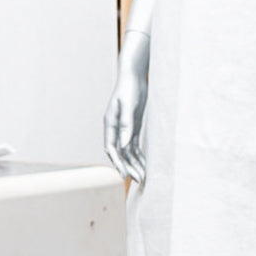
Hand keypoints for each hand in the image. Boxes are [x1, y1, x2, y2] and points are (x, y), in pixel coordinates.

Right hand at [103, 30, 149, 184]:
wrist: (134, 76)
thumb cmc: (130, 88)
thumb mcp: (129, 106)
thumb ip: (126, 125)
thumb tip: (124, 145)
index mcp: (110, 124)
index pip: (111, 148)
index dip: (117, 162)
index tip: (124, 174)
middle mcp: (115, 129)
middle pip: (120, 153)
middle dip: (128, 166)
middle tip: (138, 179)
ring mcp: (124, 129)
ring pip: (128, 151)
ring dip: (134, 163)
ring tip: (143, 177)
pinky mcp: (133, 127)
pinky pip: (135, 146)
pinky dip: (139, 156)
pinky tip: (146, 165)